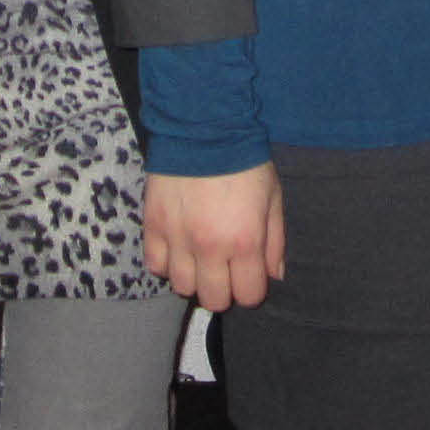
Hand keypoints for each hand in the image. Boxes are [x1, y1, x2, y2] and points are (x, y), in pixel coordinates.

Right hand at [144, 165, 284, 310]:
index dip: (251, 288)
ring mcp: (178, 239)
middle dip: (223, 289)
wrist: (205, 129)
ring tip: (199, 259)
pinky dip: (167, 263)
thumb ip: (275, 242)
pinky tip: (178, 249)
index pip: (248, 296)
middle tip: (224, 269)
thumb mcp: (273, 199)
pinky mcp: (154, 226)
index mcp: (244, 242)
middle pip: (213, 300)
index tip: (249, 274)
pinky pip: (155, 266)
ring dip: (194, 278)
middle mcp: (210, 248)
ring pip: (182, 287)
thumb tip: (274, 276)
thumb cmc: (246, 163)